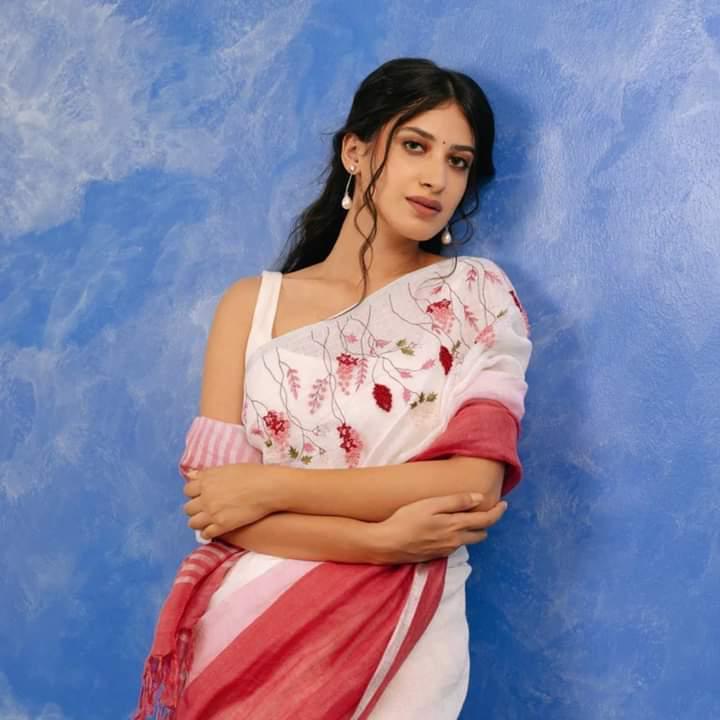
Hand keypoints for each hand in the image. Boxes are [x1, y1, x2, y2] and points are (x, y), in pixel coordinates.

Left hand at [182, 464, 274, 540]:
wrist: (268, 488)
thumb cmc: (252, 474)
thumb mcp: (227, 468)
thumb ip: (207, 473)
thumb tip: (191, 475)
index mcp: (206, 481)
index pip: (188, 490)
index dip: (195, 493)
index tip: (202, 495)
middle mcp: (205, 497)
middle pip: (188, 508)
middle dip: (196, 508)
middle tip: (207, 508)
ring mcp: (212, 512)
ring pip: (193, 523)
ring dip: (200, 522)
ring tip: (209, 520)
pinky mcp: (222, 526)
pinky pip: (205, 534)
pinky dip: (208, 532)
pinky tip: (215, 529)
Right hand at [376, 493, 507, 563]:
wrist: (388, 544)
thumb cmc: (407, 519)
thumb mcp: (431, 504)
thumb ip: (456, 501)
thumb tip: (480, 498)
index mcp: (456, 526)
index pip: (486, 520)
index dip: (497, 512)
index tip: (504, 504)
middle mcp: (455, 541)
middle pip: (481, 533)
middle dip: (487, 522)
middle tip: (487, 510)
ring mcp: (446, 551)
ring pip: (468, 541)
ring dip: (473, 530)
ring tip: (469, 518)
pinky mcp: (437, 556)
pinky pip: (455, 546)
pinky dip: (458, 537)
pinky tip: (449, 529)